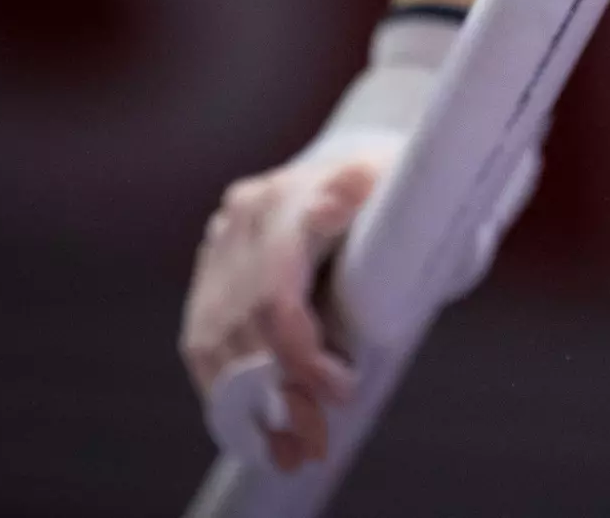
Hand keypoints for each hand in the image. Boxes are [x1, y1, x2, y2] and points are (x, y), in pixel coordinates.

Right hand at [179, 145, 389, 470]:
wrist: (363, 167)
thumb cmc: (396, 188)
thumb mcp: (407, 189)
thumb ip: (382, 199)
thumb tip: (344, 193)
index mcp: (296, 195)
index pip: (279, 294)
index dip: (302, 352)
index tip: (342, 390)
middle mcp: (248, 214)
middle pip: (249, 322)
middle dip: (282, 387)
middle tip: (316, 436)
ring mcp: (223, 237)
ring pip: (217, 335)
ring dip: (248, 398)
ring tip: (290, 443)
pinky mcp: (212, 262)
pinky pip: (203, 333)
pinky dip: (224, 380)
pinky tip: (251, 415)